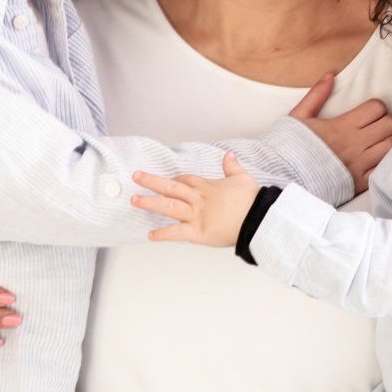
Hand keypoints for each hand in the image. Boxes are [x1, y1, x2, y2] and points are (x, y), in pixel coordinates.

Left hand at [131, 150, 260, 246]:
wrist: (257, 219)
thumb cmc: (252, 200)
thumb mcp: (243, 179)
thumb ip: (232, 167)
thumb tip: (229, 155)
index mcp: (207, 187)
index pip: (185, 180)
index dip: (175, 180)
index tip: (167, 181)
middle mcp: (198, 199)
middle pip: (171, 187)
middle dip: (152, 181)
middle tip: (136, 176)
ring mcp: (196, 215)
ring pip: (169, 206)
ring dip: (151, 203)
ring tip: (135, 200)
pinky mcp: (198, 232)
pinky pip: (177, 233)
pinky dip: (163, 234)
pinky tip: (150, 235)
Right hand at [288, 72, 391, 191]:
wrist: (282, 178)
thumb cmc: (290, 147)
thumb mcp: (299, 116)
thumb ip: (316, 95)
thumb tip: (331, 75)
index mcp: (342, 126)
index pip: (377, 108)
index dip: (376, 107)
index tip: (368, 113)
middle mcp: (354, 144)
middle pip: (390, 125)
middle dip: (385, 123)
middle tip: (375, 127)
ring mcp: (358, 165)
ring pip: (391, 146)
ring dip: (388, 142)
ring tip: (377, 143)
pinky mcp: (359, 184)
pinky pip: (383, 169)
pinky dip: (383, 163)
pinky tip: (375, 161)